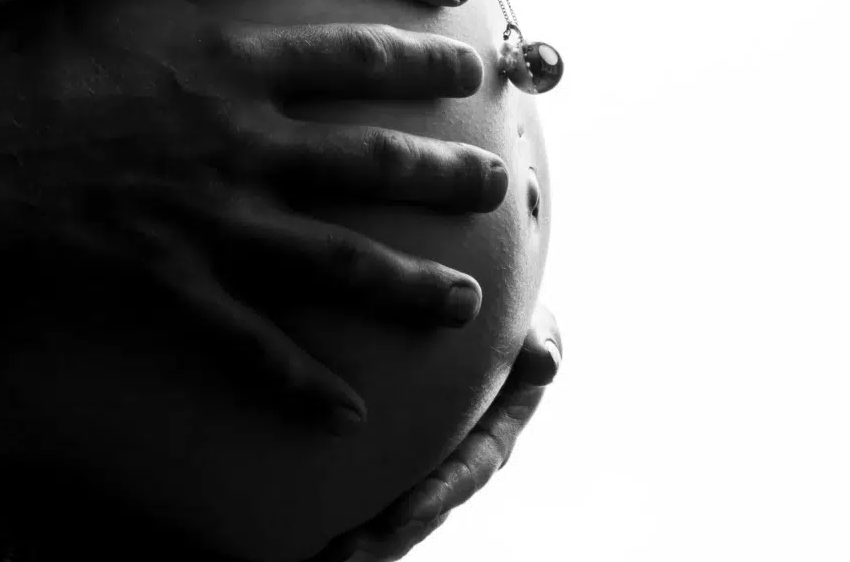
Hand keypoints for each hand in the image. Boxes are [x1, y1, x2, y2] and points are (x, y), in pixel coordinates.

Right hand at [0, 0, 508, 432]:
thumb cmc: (24, 42)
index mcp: (231, 58)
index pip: (352, 55)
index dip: (420, 62)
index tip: (474, 64)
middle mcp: (242, 138)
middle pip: (369, 158)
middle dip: (444, 171)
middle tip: (498, 183)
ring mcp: (212, 216)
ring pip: (336, 258)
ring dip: (407, 284)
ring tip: (464, 300)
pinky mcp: (171, 280)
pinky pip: (250, 342)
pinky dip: (301, 382)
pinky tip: (348, 411)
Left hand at [308, 311, 562, 558]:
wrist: (459, 312)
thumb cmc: (503, 315)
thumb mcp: (524, 321)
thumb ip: (537, 336)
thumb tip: (544, 359)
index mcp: (492, 436)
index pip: (466, 473)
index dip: (437, 495)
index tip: (402, 513)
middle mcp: (457, 460)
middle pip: (422, 510)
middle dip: (386, 534)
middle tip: (345, 550)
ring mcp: (422, 464)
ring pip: (392, 514)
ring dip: (361, 537)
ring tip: (320, 555)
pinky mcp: (388, 456)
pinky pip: (366, 489)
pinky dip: (340, 511)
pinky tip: (304, 536)